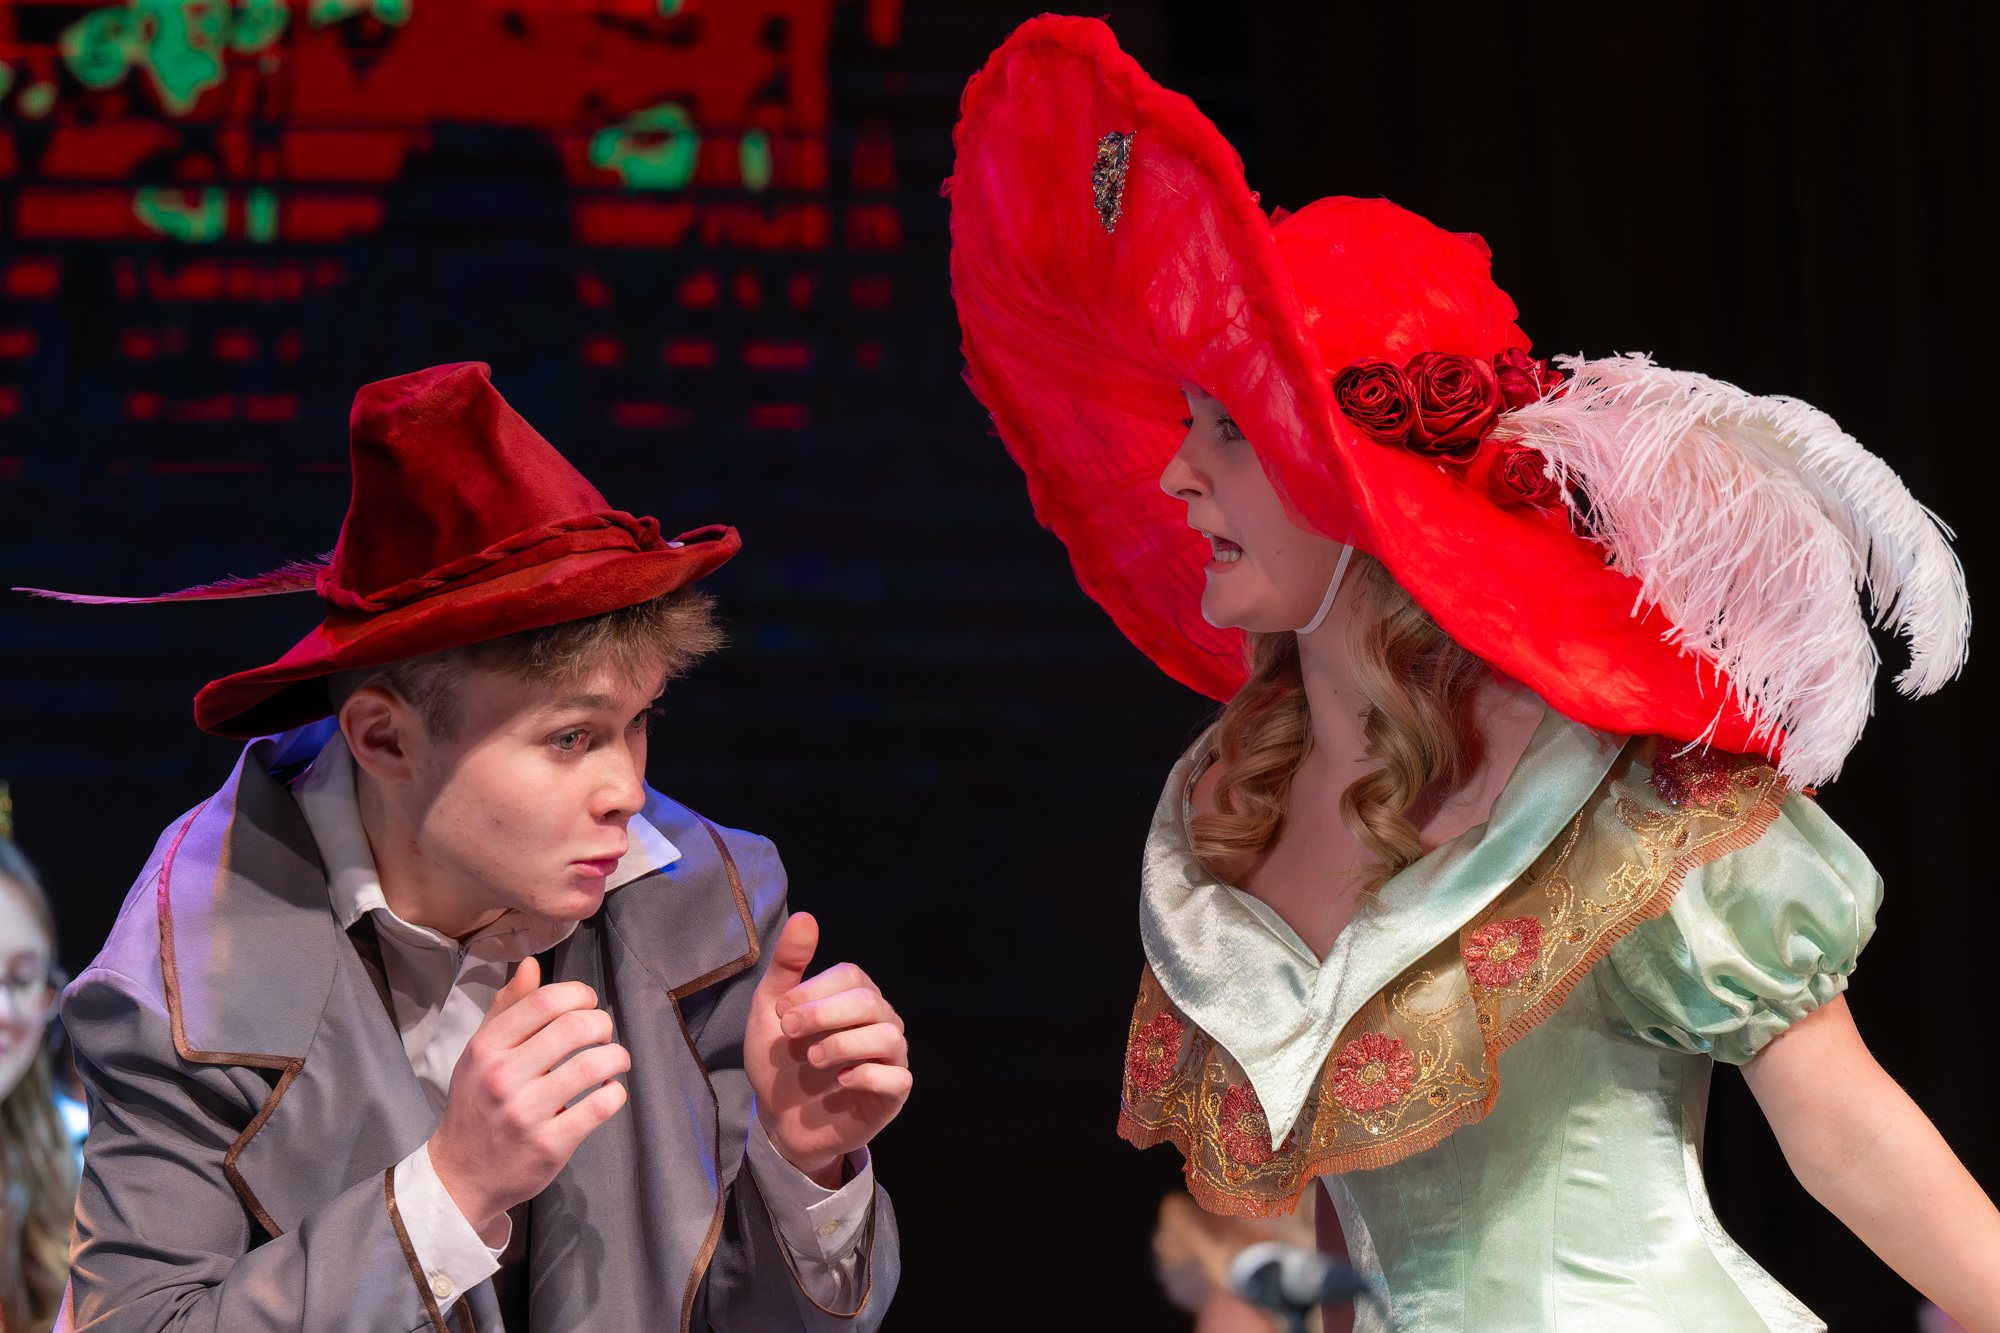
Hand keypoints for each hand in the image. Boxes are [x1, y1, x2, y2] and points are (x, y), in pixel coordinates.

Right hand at [427, 957, 630, 1243]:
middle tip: (604, 1033)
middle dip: (602, 1023)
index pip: (544, 1001)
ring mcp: (526, 1113)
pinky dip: (615, 1092)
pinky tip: (609, 1091)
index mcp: (486, 1048)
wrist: (460, 1174)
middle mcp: (503, 1077)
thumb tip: (531, 965)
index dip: (579, 994)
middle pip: (575, 1028)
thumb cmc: (476, 1104)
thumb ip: (507, 1008)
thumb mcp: (480, 1052)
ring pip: (593, 1065)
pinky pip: (601, 1106)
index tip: (588, 1003)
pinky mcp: (549, 1145)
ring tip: (615, 1059)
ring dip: (616, 1056)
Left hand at [744, 913, 910, 1187]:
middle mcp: (882, 1020)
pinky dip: (864, 1076)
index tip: (781, 1013)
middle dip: (822, 1015)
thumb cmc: (780, 1060)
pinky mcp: (893, 1093)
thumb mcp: (771, 1010)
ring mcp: (892, 1057)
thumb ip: (787, 964)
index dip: (814, 991)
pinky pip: (896, 1078)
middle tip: (789, 1033)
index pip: (851, 976)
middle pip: (868, 1002)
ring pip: (886, 1036)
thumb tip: (806, 916)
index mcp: (857, 995)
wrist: (780, 1119)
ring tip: (812, 1060)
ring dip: (841, 1045)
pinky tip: (839, 1082)